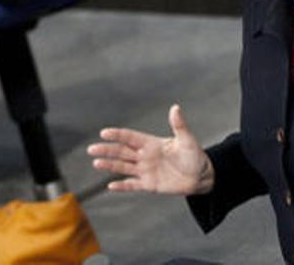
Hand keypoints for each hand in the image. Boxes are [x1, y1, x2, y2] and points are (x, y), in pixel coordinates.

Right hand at [87, 104, 213, 194]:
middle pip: (121, 151)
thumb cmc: (194, 156)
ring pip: (123, 167)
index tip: (104, 133)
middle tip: (91, 149)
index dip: (117, 135)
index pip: (130, 137)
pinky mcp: (149, 185)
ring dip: (110, 165)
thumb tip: (175, 108)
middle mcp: (144, 156)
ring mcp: (145, 171)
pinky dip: (122, 186)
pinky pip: (133, 185)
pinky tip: (111, 186)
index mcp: (151, 143)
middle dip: (106, 150)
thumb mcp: (187, 140)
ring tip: (96, 163)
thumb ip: (179, 125)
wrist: (201, 177)